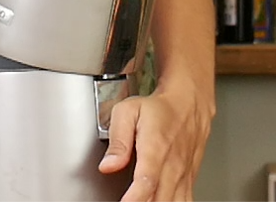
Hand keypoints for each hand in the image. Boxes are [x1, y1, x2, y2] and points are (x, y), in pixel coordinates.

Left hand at [99, 85, 213, 201]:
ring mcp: (184, 174)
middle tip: (127, 201)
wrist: (189, 103)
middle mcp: (173, 165)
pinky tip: (159, 201)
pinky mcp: (190, 180)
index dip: (135, 197)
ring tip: (139, 201)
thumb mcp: (127, 112)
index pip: (147, 180)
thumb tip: (107, 165)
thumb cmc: (158, 108)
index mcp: (156, 148)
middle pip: (160, 197)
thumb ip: (117, 140)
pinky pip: (185, 200)